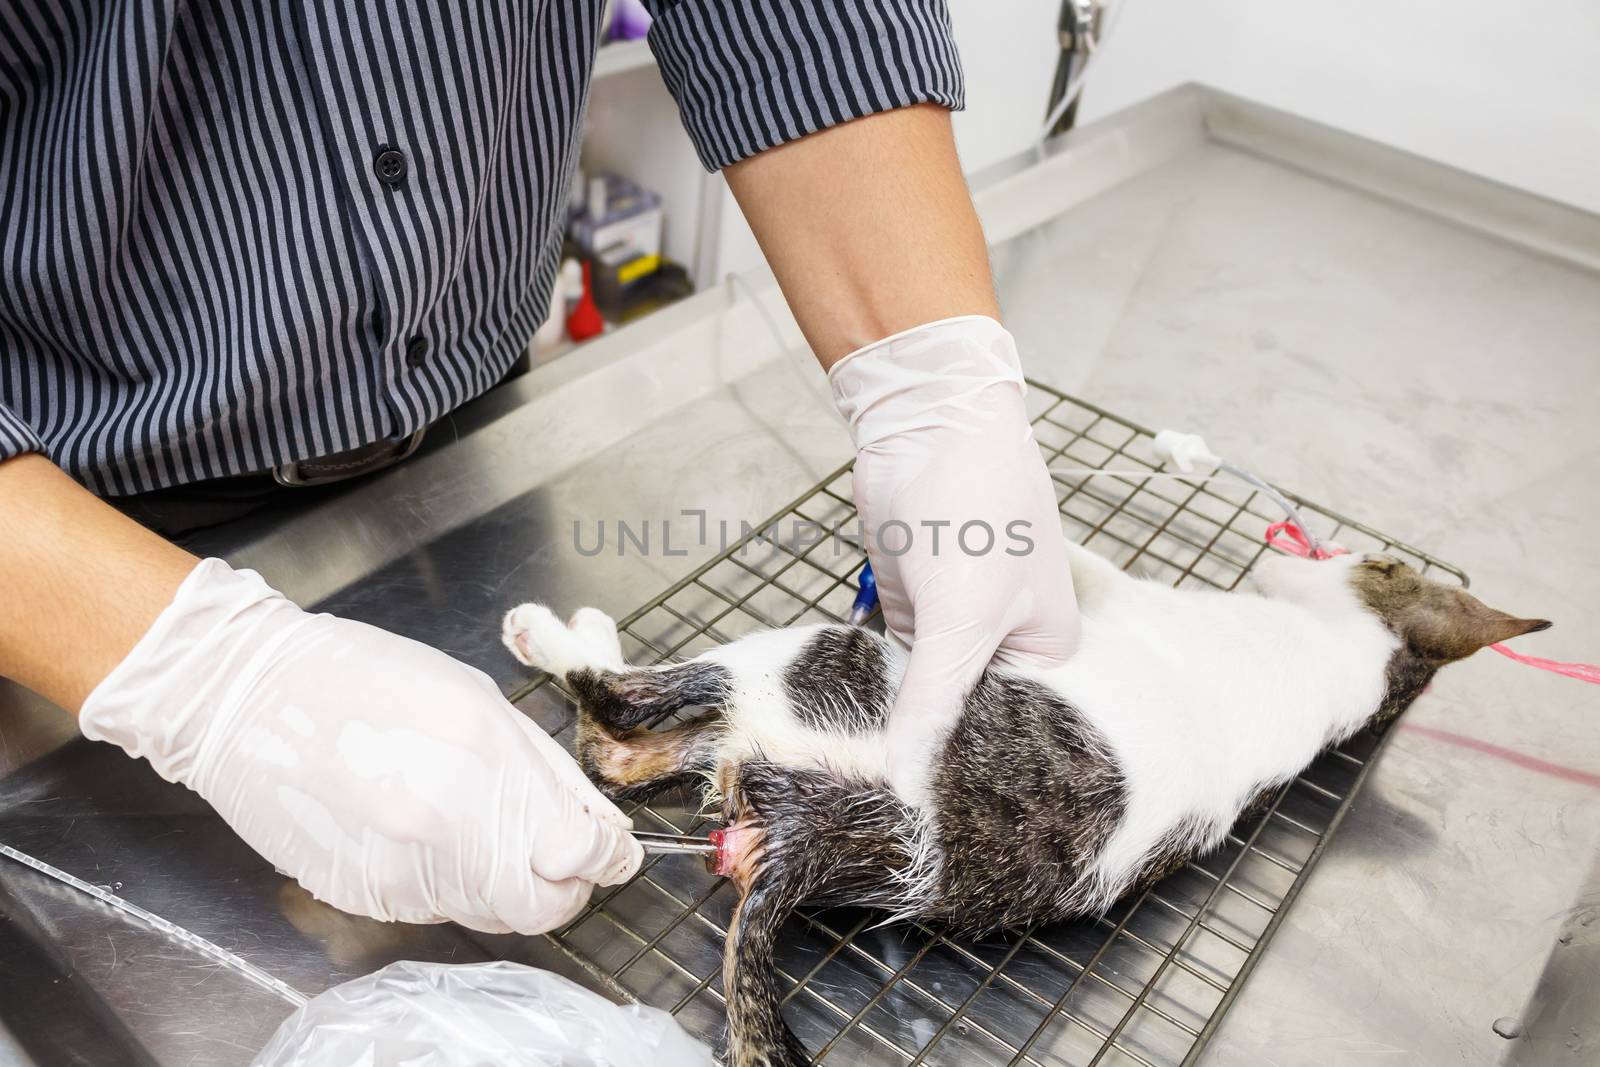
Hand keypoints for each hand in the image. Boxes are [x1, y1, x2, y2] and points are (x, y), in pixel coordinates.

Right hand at [79, 559, 640, 933]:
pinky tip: (425, 832)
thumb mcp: (478, 700)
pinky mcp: (363, 895)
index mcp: (483, 762)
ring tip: (479, 827)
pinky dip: (450, 881)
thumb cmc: (361, 679)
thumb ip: (544, 771)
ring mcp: (399, 869)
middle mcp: (443, 827)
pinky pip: (436, 907)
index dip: (604, 856)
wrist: (245, 698)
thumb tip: (595, 822)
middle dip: (564, 885)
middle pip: (543, 907)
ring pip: (490, 913)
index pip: (579, 854)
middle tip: (556, 852)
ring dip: (507, 883)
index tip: (606, 846)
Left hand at [830, 316, 1079, 804]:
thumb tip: (906, 779)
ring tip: (854, 790)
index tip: (929, 823)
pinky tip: (845, 735)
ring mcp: (954, 632)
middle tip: (881, 817)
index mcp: (1047, 653)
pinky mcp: (912, 615)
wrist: (923, 424)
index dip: (974, 775)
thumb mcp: (961, 617)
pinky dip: (874, 693)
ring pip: (923, 699)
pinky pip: (893, 670)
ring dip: (894, 728)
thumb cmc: (973, 508)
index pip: (1014, 736)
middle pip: (965, 720)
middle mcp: (1005, 650)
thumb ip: (935, 700)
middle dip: (928, 755)